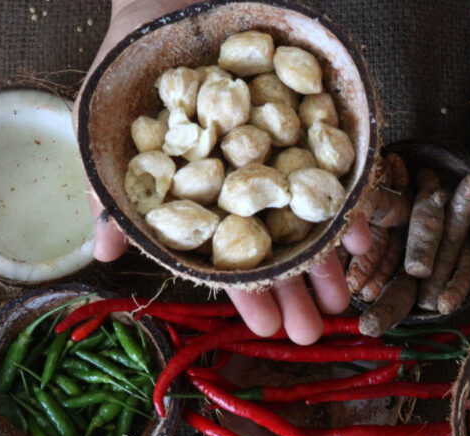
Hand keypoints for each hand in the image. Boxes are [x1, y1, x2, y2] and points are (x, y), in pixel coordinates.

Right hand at [76, 0, 370, 344]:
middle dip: (296, 291)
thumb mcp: (104, 129)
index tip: (265, 330)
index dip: (248, 294)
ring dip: (331, 258)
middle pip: (279, 245)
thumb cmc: (130, 69)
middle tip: (314, 333)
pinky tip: (365, 233)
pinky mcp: (309, 117)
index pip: (230, 256)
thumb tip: (105, 257)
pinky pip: (336, 163)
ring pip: (312, 214)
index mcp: (207, 198)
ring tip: (346, 299)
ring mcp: (282, 152)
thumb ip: (115, 195)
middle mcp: (248, 181)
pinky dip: (351, 197)